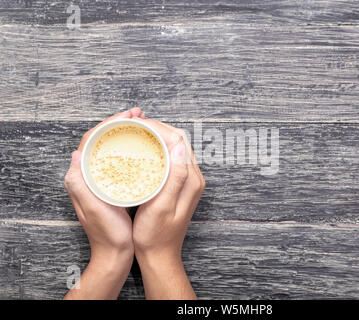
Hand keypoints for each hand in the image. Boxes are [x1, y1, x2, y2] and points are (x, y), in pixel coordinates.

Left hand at [63, 107, 144, 298]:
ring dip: (127, 133)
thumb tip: (75, 154)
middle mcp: (90, 175)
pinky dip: (132, 148)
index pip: (90, 139)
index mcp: (81, 177)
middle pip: (103, 140)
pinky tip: (146, 146)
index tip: (127, 115)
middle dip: (120, 123)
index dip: (108, 123)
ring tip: (144, 124)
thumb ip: (79, 185)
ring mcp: (103, 179)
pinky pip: (121, 159)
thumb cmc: (107, 234)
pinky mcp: (114, 185)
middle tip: (139, 115)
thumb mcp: (92, 210)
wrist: (115, 253)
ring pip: (113, 148)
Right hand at [132, 119, 205, 298]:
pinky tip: (142, 150)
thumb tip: (179, 145)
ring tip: (136, 132)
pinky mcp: (180, 186)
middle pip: (178, 141)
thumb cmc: (155, 236)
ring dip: (157, 137)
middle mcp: (193, 178)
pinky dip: (157, 149)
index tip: (138, 123)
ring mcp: (187, 181)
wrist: (160, 256)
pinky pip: (171, 159)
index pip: (179, 140)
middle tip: (134, 124)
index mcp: (191, 180)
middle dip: (157, 128)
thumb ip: (175, 177)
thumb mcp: (162, 207)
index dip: (159, 127)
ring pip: (175, 148)